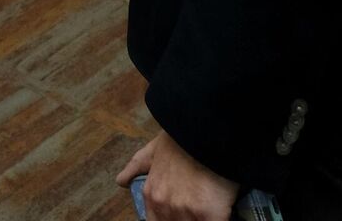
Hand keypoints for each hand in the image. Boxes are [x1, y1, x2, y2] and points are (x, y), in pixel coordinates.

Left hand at [117, 131, 237, 220]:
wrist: (206, 129)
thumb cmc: (181, 138)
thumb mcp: (153, 150)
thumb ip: (136, 167)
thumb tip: (121, 181)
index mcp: (151, 195)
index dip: (170, 218)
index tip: (182, 212)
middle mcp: (164, 207)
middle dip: (187, 217)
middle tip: (196, 207)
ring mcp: (186, 212)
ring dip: (200, 218)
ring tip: (208, 206)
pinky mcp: (209, 214)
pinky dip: (219, 218)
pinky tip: (221, 212)